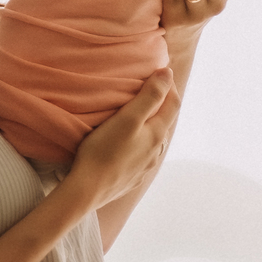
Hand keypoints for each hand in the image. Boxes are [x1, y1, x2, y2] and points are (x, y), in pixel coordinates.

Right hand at [68, 67, 179, 209]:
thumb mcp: (128, 117)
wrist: (88, 189)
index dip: (170, 86)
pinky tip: (128, 146)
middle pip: (164, 123)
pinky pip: (142, 157)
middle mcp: (156, 152)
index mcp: (157, 134)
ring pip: (154, 142)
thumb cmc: (104, 150)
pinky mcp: (131, 179)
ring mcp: (145, 167)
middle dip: (160, 105)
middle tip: (148, 91)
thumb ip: (150, 96)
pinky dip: (139, 145)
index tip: (159, 72)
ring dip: (150, 127)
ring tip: (137, 118)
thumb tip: (168, 73)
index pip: (174, 104)